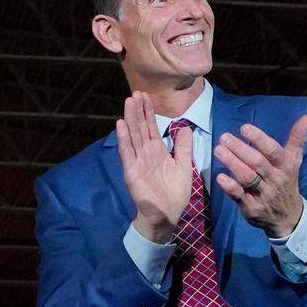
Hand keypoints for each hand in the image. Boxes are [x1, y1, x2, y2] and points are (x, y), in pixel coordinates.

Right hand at [116, 91, 192, 242]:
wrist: (167, 214)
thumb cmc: (175, 192)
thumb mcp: (184, 165)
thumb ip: (183, 147)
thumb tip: (185, 127)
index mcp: (157, 151)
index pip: (151, 127)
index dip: (148, 112)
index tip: (146, 96)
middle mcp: (145, 153)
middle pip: (140, 127)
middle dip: (138, 110)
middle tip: (136, 92)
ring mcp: (137, 161)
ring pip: (133, 135)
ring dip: (130, 118)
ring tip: (128, 102)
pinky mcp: (132, 171)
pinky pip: (127, 152)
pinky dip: (124, 139)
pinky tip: (121, 125)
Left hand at [214, 115, 306, 237]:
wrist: (288, 217)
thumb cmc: (286, 182)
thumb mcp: (294, 161)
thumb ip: (297, 139)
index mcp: (285, 166)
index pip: (273, 151)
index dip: (259, 139)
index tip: (244, 128)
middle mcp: (275, 180)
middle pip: (257, 163)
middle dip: (240, 149)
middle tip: (224, 138)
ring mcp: (263, 195)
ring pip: (247, 177)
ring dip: (232, 163)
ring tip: (218, 150)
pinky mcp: (251, 207)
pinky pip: (239, 196)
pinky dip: (230, 187)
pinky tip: (220, 176)